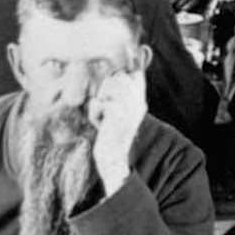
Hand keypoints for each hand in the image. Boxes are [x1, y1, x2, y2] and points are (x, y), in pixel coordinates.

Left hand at [89, 69, 145, 194]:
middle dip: (106, 90)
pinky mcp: (117, 113)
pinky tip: (100, 126)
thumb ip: (120, 95)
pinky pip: (98, 103)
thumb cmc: (111, 136)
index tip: (113, 95)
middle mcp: (138, 102)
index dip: (122, 77)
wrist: (113, 160)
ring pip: (108, 85)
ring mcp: (129, 107)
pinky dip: (94, 114)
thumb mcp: (119, 114)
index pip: (136, 75)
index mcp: (140, 102)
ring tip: (103, 118)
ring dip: (99, 102)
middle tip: (106, 109)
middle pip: (118, 76)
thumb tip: (115, 74)